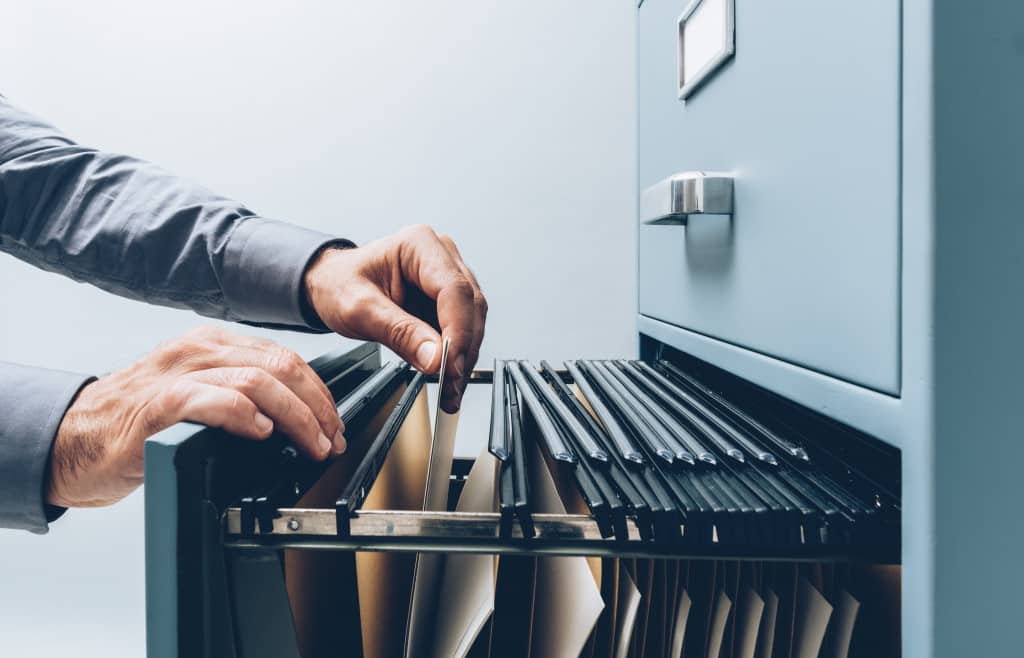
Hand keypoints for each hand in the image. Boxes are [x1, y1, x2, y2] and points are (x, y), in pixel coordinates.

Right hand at [47, 326, 344, 507]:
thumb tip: (294, 417)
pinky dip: (247, 416)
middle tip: (331, 439)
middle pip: (281, 365)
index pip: (284, 357)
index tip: (333, 423)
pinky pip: (215, 400)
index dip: (318, 392)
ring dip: (295, 416)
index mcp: (211, 345)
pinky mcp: (158, 405)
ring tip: (310, 444)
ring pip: (258, 380)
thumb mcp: (196, 395)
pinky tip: (262, 434)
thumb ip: (237, 393)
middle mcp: (197, 350)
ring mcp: (177, 374)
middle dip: (317, 406)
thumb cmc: (136, 423)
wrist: (72, 440)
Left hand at [304, 225, 486, 412]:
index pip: (454, 290)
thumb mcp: (360, 310)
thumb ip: (399, 333)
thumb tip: (435, 358)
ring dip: (463, 358)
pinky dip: (457, 357)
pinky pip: (463, 330)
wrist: (332, 285)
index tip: (450, 364)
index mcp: (419, 245)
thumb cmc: (340, 284)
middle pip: (470, 306)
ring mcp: (447, 277)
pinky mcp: (448, 300)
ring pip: (472, 321)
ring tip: (448, 389)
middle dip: (463, 350)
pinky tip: (447, 378)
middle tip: (449, 385)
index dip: (458, 331)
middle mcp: (441, 256)